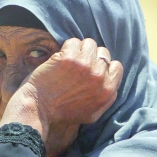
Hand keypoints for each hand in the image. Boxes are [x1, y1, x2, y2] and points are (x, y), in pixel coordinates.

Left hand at [1, 38, 123, 155]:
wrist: (39, 109)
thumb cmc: (63, 113)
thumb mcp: (93, 114)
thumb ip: (106, 99)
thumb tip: (111, 85)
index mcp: (108, 90)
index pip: (116, 66)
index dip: (104, 66)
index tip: (92, 69)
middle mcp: (99, 76)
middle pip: (103, 52)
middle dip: (91, 57)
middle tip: (78, 65)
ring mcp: (84, 64)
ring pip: (89, 43)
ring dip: (79, 49)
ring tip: (69, 60)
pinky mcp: (68, 57)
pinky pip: (73, 42)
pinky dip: (66, 48)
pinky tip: (59, 59)